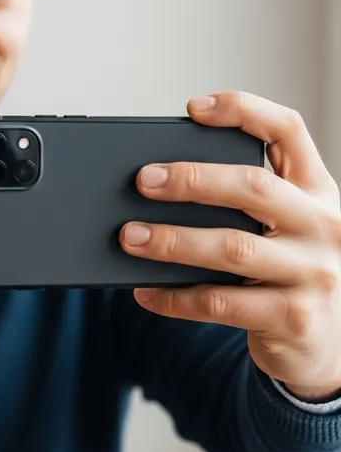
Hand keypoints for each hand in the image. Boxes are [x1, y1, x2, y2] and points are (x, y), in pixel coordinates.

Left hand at [119, 91, 340, 401]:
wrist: (331, 344)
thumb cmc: (294, 271)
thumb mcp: (289, 226)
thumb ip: (248, 202)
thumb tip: (162, 184)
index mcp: (318, 190)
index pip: (288, 131)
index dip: (243, 110)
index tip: (193, 108)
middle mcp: (323, 225)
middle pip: (253, 186)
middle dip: (191, 180)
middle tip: (143, 180)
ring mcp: (313, 273)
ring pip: (232, 247)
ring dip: (172, 240)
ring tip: (130, 236)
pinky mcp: (293, 317)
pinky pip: (219, 303)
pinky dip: (174, 297)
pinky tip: (146, 292)